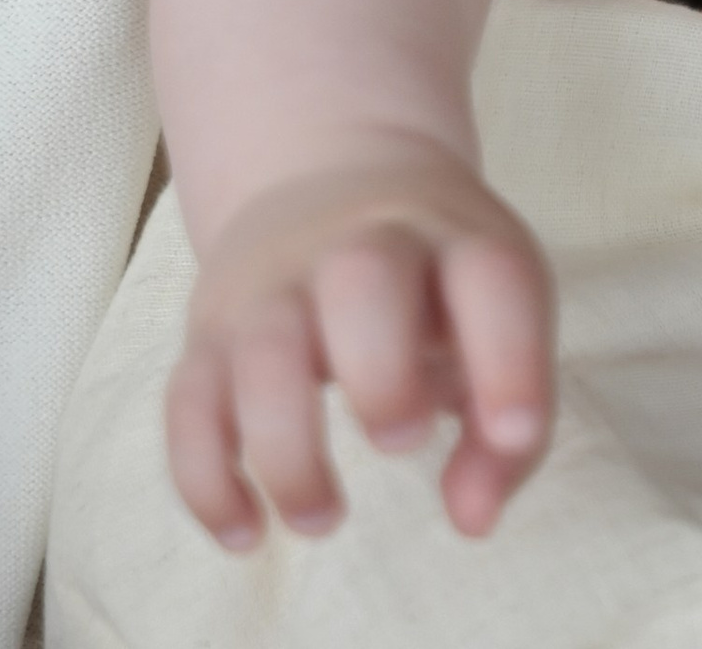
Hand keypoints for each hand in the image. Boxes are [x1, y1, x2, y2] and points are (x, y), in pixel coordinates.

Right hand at [166, 147, 552, 552]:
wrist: (329, 168)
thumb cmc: (433, 280)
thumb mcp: (496, 319)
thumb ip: (508, 428)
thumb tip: (473, 520)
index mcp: (451, 235)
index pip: (491, 275)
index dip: (511, 357)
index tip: (514, 434)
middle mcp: (360, 244)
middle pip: (361, 279)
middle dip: (381, 374)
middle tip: (402, 445)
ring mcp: (274, 283)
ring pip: (261, 349)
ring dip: (286, 450)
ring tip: (325, 518)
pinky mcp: (212, 330)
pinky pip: (187, 401)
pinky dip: (205, 477)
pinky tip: (247, 532)